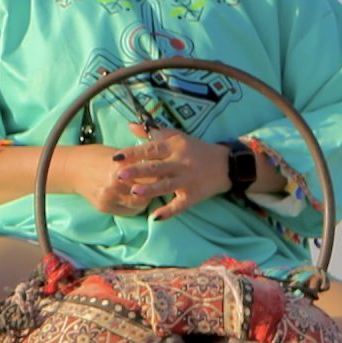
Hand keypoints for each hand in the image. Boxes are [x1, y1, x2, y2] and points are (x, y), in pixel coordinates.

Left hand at [108, 132, 229, 219]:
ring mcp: (187, 180)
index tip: (116, 157)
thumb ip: (152, 132)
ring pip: (166, 185)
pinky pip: (180, 205)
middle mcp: (180, 163)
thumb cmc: (195, 149)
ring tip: (134, 192)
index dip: (133, 153)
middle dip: (137, 171)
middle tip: (119, 175)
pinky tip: (155, 217)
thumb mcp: (176, 137)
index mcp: (174, 147)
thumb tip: (130, 125)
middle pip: (156, 167)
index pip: (151, 149)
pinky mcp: (193, 195)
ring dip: (150, 189)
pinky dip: (168, 211)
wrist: (225, 165)